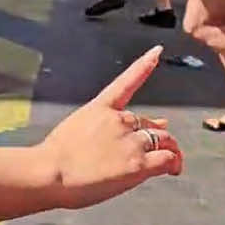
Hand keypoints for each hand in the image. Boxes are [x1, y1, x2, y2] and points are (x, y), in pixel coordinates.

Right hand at [37, 46, 182, 209]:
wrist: (50, 172)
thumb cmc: (57, 158)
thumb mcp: (75, 131)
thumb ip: (102, 129)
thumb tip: (122, 128)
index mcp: (100, 108)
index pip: (126, 82)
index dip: (144, 65)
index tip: (156, 51)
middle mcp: (119, 120)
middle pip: (152, 124)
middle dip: (159, 138)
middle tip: (163, 153)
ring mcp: (130, 141)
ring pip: (164, 141)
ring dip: (170, 151)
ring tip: (172, 166)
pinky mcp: (138, 163)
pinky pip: (167, 159)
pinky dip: (173, 163)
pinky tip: (174, 169)